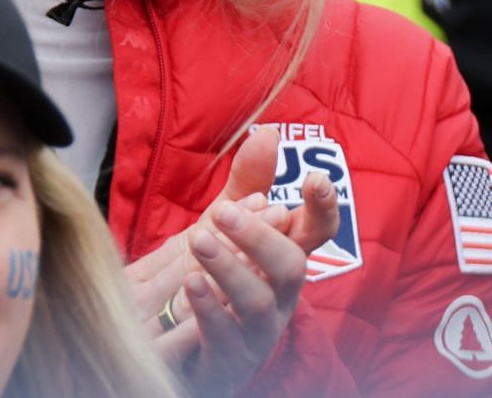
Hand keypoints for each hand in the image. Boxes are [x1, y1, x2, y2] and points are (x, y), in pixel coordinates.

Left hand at [126, 127, 339, 393]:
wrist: (169, 344)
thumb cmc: (209, 280)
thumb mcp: (223, 227)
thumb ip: (246, 183)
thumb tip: (268, 130)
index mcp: (280, 262)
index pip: (315, 235)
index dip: (322, 211)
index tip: (316, 181)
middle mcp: (277, 298)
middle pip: (291, 268)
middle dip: (260, 237)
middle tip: (223, 211)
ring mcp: (254, 333)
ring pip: (258, 303)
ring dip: (231, 268)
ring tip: (200, 241)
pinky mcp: (225, 360)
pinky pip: (224, 337)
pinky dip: (210, 309)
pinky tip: (192, 282)